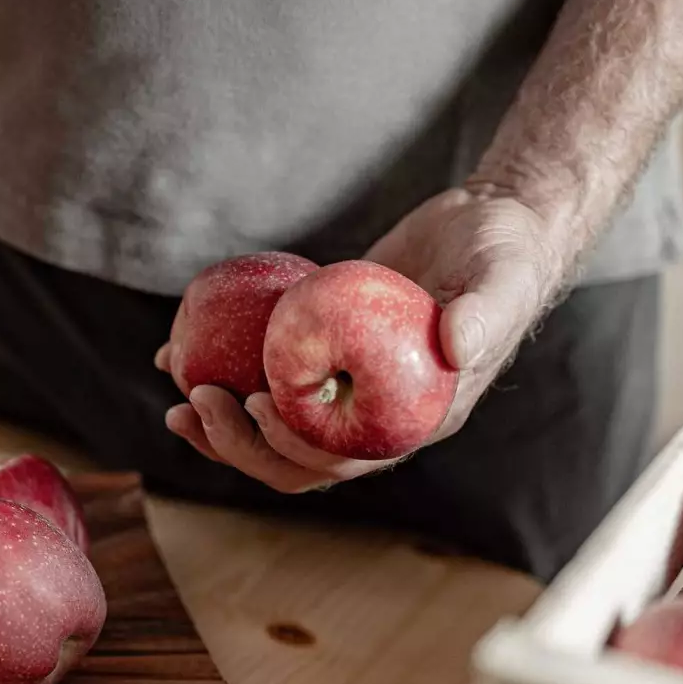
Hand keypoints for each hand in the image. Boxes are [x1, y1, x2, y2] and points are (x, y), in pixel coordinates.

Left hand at [160, 183, 566, 493]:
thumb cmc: (507, 254)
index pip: (342, 458)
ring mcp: (344, 387)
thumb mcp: (504, 278)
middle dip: (237, 444)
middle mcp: (373, 416)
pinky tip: (178, 349)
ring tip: (175, 394)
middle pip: (293, 458)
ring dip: (220, 424)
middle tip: (192, 404)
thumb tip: (455, 344)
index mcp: (411, 421)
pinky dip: (223, 367)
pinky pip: (266, 372)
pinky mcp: (322, 350)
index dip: (292, 445)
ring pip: (272, 425)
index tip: (254, 401)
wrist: (493, 224)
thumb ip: (485, 314)